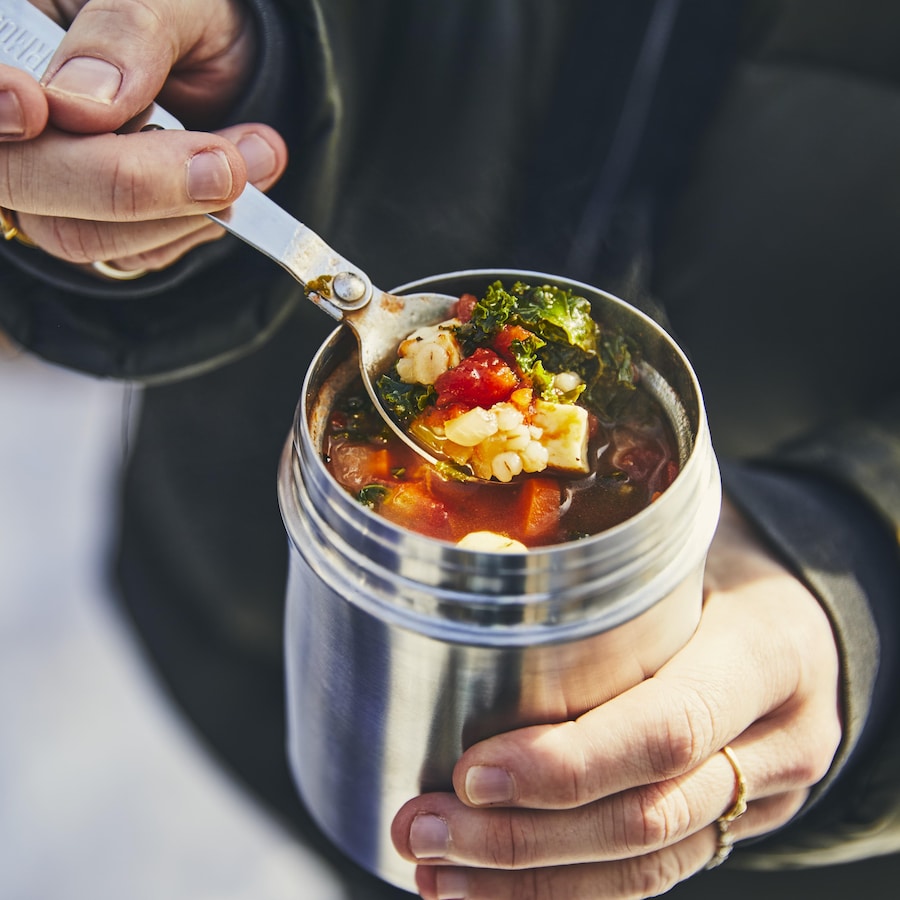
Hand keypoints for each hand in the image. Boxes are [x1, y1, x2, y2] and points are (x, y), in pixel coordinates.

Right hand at [0, 0, 286, 273]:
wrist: (231, 57)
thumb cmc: (188, 16)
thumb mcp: (167, 1)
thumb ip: (125, 35)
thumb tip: (82, 103)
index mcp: (12, 44)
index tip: (29, 104)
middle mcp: (16, 125)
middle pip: (22, 180)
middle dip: (127, 183)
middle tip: (222, 165)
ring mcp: (53, 180)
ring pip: (77, 235)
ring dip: (178, 210)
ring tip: (253, 155)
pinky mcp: (100, 224)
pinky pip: (133, 252)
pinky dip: (194, 224)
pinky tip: (234, 180)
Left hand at [391, 499, 841, 898]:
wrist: (803, 624)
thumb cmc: (728, 566)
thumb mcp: (692, 540)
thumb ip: (615, 557)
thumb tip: (475, 551)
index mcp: (766, 652)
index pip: (669, 727)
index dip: (566, 763)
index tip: (470, 774)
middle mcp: (776, 742)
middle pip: (645, 818)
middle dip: (521, 838)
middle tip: (420, 829)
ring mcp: (760, 799)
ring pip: (643, 867)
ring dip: (528, 882)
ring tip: (434, 870)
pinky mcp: (727, 827)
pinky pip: (650, 876)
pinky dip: (565, 889)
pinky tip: (489, 887)